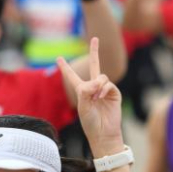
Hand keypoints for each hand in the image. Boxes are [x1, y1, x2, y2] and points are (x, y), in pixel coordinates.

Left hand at [57, 38, 123, 155]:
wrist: (104, 133)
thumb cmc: (90, 122)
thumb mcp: (82, 105)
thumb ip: (85, 90)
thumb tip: (97, 81)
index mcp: (81, 91)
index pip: (72, 77)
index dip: (65, 68)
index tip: (58, 58)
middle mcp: (93, 88)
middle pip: (94, 65)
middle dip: (94, 52)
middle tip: (95, 38)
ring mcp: (104, 90)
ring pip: (100, 76)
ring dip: (97, 85)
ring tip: (96, 97)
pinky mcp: (113, 93)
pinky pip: (107, 83)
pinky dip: (103, 88)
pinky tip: (101, 96)